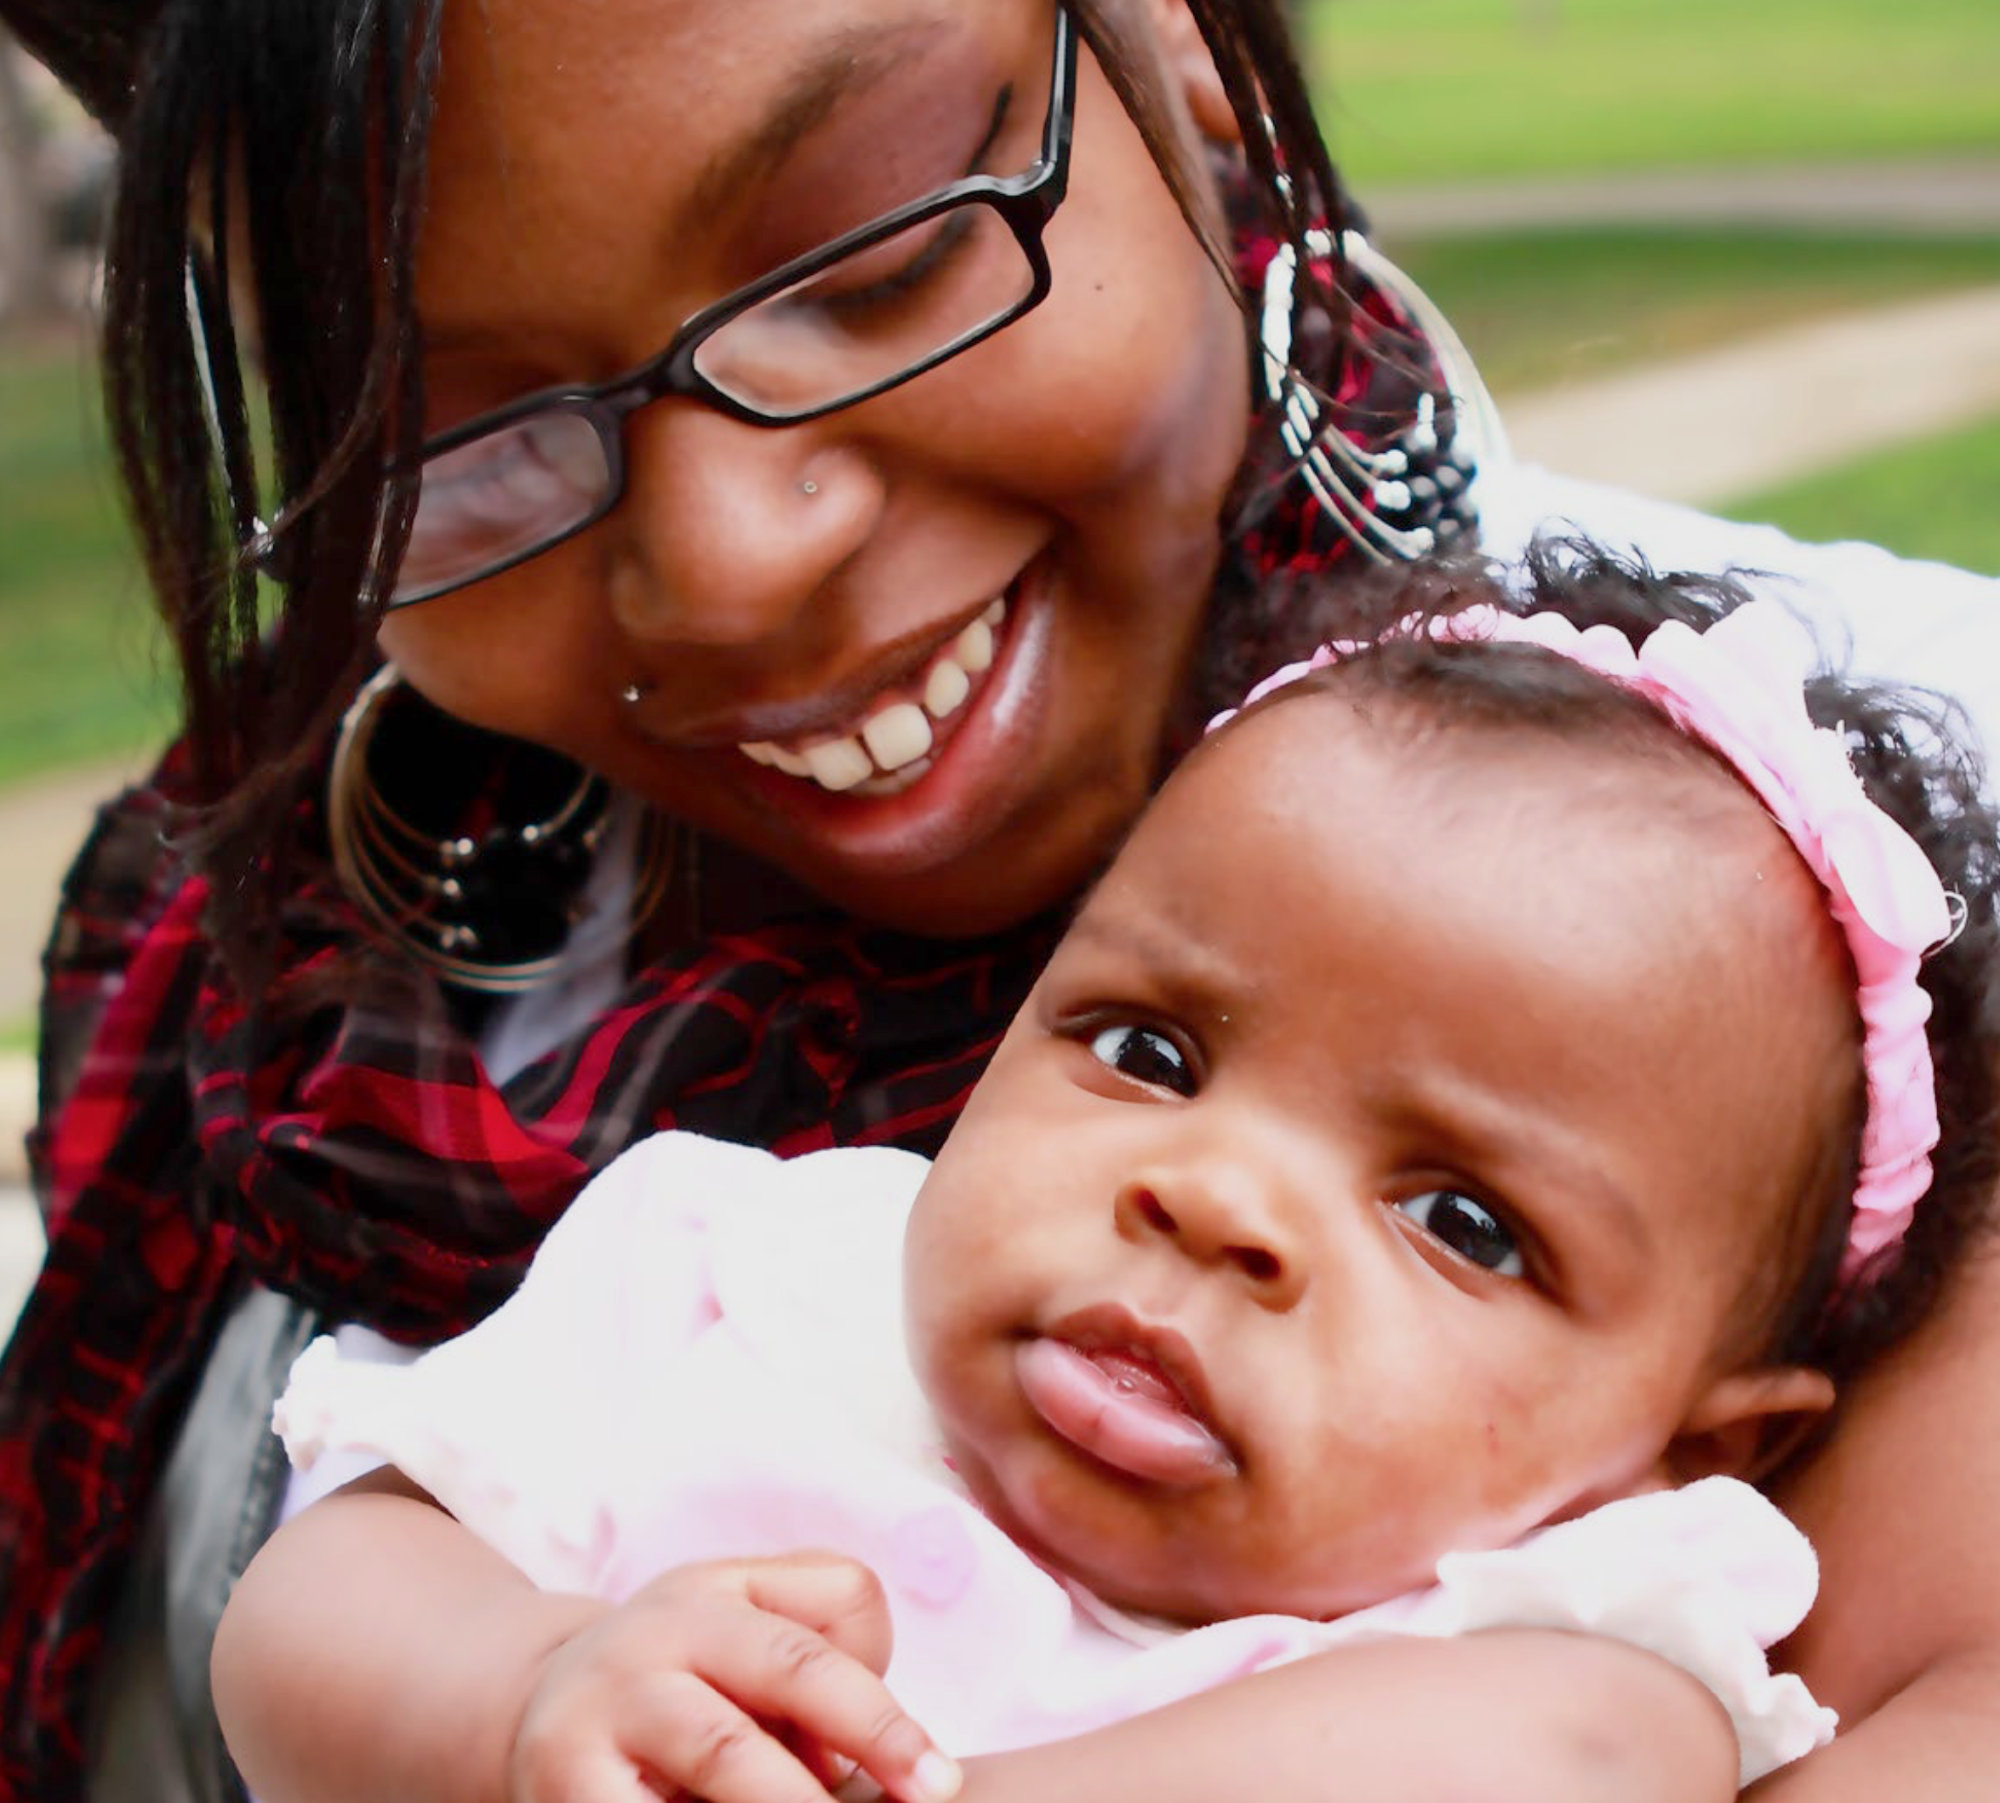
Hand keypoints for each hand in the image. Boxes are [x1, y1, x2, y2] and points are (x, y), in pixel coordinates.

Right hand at [507, 1550, 961, 1802]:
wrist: (537, 1705)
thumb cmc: (687, 1670)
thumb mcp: (749, 1615)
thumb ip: (825, 1637)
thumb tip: (860, 1747)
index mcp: (701, 1602)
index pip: (804, 1656)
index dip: (879, 1721)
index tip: (938, 1781)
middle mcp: (638, 1658)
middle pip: (740, 1731)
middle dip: (827, 1785)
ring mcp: (585, 1734)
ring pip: (702, 1768)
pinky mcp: (558, 1800)